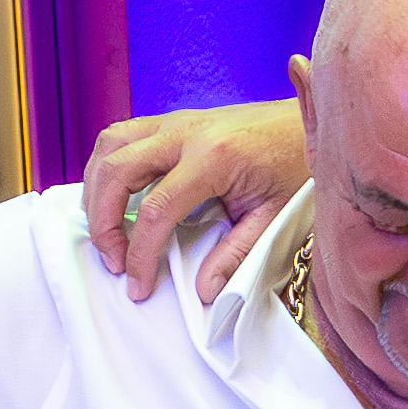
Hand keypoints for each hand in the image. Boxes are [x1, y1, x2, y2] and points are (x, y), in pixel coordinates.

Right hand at [83, 85, 307, 301]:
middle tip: (114, 260)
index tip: (138, 283)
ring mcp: (176, 120)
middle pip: (117, 172)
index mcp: (213, 157)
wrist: (311, 122)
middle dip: (103, 222)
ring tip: (106, 229)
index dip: (140, 254)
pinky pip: (123, 135)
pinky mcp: (174, 119)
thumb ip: (237, 254)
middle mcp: (186, 132)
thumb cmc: (297, 163)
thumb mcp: (275, 216)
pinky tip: (113, 195)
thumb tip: (205, 288)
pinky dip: (107, 166)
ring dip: (96, 189)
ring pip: (110, 145)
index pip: (155, 210)